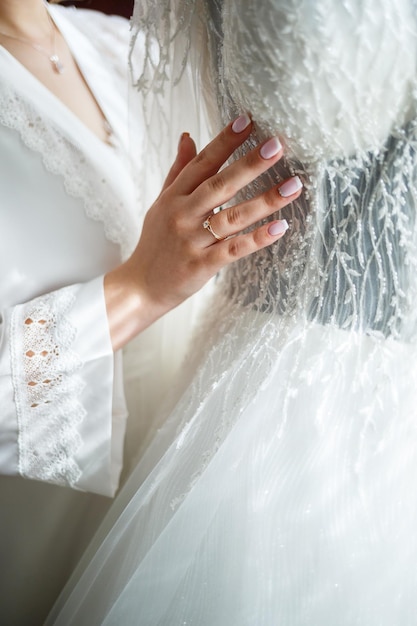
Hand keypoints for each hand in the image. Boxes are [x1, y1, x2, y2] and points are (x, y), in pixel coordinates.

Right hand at [104, 114, 302, 349]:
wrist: (140, 286)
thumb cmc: (155, 243)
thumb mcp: (162, 203)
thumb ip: (178, 171)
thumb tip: (187, 136)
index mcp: (174, 196)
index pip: (202, 163)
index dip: (225, 141)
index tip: (248, 120)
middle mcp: (183, 215)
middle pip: (220, 185)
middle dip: (250, 164)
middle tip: (277, 144)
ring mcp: (193, 241)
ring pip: (232, 217)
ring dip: (265, 201)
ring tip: (293, 185)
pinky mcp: (202, 265)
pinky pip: (234, 249)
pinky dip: (258, 238)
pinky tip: (281, 226)